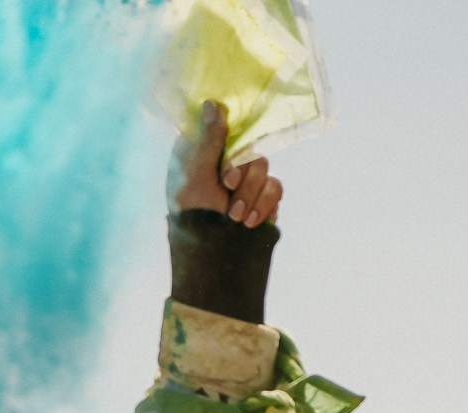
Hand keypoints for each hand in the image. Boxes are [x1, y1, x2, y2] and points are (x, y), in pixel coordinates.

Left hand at [172, 101, 281, 227]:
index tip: (224, 173)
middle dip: (242, 177)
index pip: (229, 128)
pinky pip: (275, 189)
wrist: (210, 255)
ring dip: (251, 195)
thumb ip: (207, 140)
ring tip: (236, 217)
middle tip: (227, 192)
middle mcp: (226, 160)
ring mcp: (245, 179)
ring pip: (266, 170)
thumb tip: (211, 103)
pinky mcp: (261, 196)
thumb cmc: (192, 214)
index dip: (232, 148)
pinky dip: (265, 205)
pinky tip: (251, 222)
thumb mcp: (194, 175)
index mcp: (205, 150)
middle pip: (252, 151)